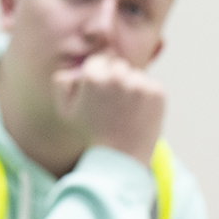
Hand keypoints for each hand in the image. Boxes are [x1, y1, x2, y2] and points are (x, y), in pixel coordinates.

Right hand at [52, 52, 163, 166]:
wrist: (121, 157)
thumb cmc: (91, 134)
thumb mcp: (66, 110)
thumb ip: (62, 83)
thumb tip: (74, 68)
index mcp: (92, 77)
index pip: (98, 61)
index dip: (98, 77)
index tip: (100, 95)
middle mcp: (116, 76)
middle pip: (117, 65)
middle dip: (115, 79)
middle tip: (113, 104)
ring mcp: (139, 84)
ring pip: (134, 75)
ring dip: (131, 86)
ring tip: (125, 111)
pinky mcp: (157, 92)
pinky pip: (150, 84)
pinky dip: (146, 95)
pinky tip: (138, 113)